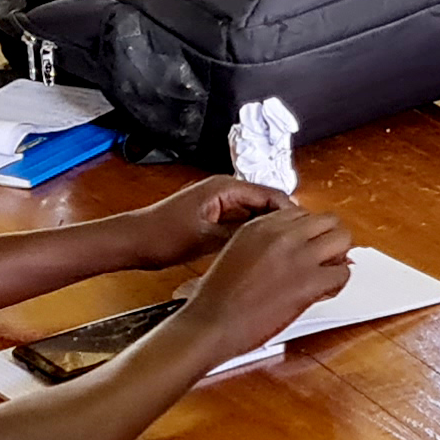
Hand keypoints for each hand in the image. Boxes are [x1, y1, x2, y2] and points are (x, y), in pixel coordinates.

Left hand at [130, 176, 287, 265]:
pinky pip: (240, 222)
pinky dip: (251, 234)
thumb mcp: (208, 238)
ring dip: (267, 229)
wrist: (133, 241)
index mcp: (224, 187)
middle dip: (282, 222)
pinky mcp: (212, 216)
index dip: (291, 214)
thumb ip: (242, 235)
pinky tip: (259, 251)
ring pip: (254, 214)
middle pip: (265, 203)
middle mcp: (223, 189)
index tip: (307, 231)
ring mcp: (217, 202)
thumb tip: (272, 239)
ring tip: (284, 249)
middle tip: (300, 243)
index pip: (271, 194)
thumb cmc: (162, 235)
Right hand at [177, 205, 354, 361]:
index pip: (303, 213)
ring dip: (339, 255)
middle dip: (331, 237)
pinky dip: (338, 282)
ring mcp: (297, 257)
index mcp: (261, 225)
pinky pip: (343, 273)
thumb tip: (289, 249)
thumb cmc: (217, 296)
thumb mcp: (237, 251)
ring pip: (342, 240)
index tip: (309, 244)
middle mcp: (281, 235)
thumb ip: (265, 243)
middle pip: (328, 220)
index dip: (310, 231)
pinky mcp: (309, 283)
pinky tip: (324, 290)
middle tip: (326, 256)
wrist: (211, 322)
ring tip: (327, 272)